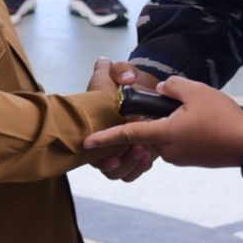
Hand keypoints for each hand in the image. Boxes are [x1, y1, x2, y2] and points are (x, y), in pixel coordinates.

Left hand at [82, 76, 242, 166]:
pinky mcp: (190, 159)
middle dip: (153, 117)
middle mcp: (167, 150)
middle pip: (148, 131)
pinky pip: (177, 141)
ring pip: (164, 135)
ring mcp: (179, 157)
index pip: (128, 134)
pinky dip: (181, 130)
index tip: (86, 143)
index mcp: (164, 134)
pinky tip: (201, 120)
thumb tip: (161, 88)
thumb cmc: (223, 117)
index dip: (105, 138)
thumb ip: (172, 86)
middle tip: (177, 104)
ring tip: (198, 111)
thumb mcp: (196, 91)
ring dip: (170, 122)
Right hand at [91, 60, 158, 182]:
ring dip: (132, 166)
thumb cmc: (122, 83)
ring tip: (146, 153)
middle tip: (138, 150)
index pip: (93, 152)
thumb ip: (118, 70)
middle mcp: (104, 142)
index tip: (113, 156)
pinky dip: (141, 167)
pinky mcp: (133, 153)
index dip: (101, 159)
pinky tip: (150, 156)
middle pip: (108, 168)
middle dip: (123, 164)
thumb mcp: (119, 71)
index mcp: (95, 127)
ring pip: (121, 172)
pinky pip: (134, 170)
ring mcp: (119, 149)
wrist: (136, 88)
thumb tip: (121, 74)